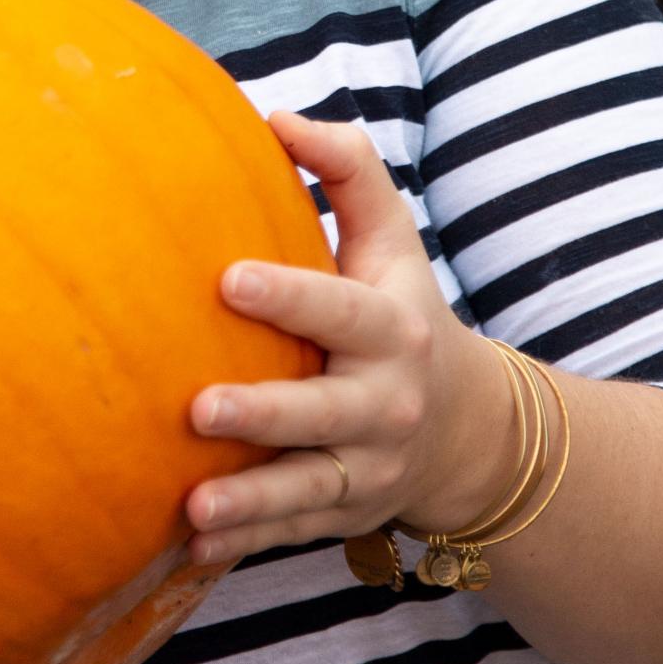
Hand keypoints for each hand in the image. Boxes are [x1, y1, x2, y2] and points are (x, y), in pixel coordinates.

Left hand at [184, 111, 511, 562]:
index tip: (227, 280)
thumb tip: (272, 115)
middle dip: (264, 413)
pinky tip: (192, 548)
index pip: (338, 309)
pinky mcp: (345, 515)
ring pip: (308, 490)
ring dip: (250, 503)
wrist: (471, 429)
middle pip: (323, 414)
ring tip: (192, 507)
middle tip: (197, 407)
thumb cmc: (402, 308)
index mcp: (390, 329)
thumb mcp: (392, 236)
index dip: (288, 295)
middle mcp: (383, 404)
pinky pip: (293, 533)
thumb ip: (345, 169)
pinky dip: (247, 544)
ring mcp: (367, 468)